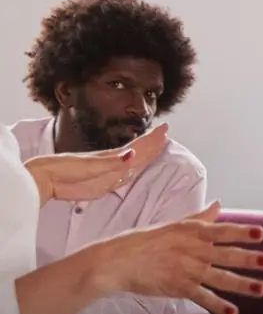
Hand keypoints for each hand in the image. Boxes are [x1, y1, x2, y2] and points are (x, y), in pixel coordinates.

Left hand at [25, 123, 170, 202]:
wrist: (47, 179)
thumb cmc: (65, 168)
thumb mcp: (90, 165)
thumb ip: (113, 162)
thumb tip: (133, 155)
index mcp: (112, 158)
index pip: (138, 147)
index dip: (151, 139)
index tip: (164, 128)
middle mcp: (113, 164)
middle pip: (138, 153)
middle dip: (152, 144)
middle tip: (164, 133)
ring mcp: (108, 174)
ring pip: (133, 164)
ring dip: (146, 155)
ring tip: (156, 146)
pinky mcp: (102, 185)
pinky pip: (124, 177)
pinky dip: (133, 171)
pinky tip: (135, 169)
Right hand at [79, 201, 262, 313]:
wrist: (117, 261)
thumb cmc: (145, 241)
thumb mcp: (174, 224)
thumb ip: (200, 217)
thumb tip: (219, 204)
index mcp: (192, 232)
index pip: (222, 230)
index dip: (242, 232)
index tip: (261, 233)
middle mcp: (193, 250)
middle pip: (225, 255)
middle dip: (248, 259)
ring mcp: (187, 270)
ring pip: (219, 278)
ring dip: (242, 285)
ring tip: (261, 289)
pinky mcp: (179, 287)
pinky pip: (203, 297)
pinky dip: (218, 306)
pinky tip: (233, 313)